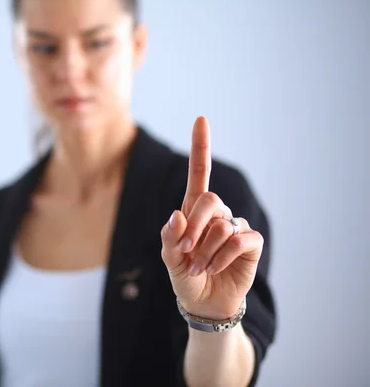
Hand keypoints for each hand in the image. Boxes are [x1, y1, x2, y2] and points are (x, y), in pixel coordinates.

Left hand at [160, 116, 263, 319]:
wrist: (204, 302)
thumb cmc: (185, 276)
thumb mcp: (169, 258)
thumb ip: (170, 238)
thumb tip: (178, 215)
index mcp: (194, 210)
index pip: (199, 173)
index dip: (201, 146)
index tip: (201, 118)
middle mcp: (217, 213)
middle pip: (209, 199)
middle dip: (195, 227)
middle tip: (185, 252)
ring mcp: (235, 226)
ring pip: (222, 225)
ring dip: (205, 251)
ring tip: (198, 268)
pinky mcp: (251, 243)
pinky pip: (239, 240)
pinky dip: (221, 257)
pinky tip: (214, 269)